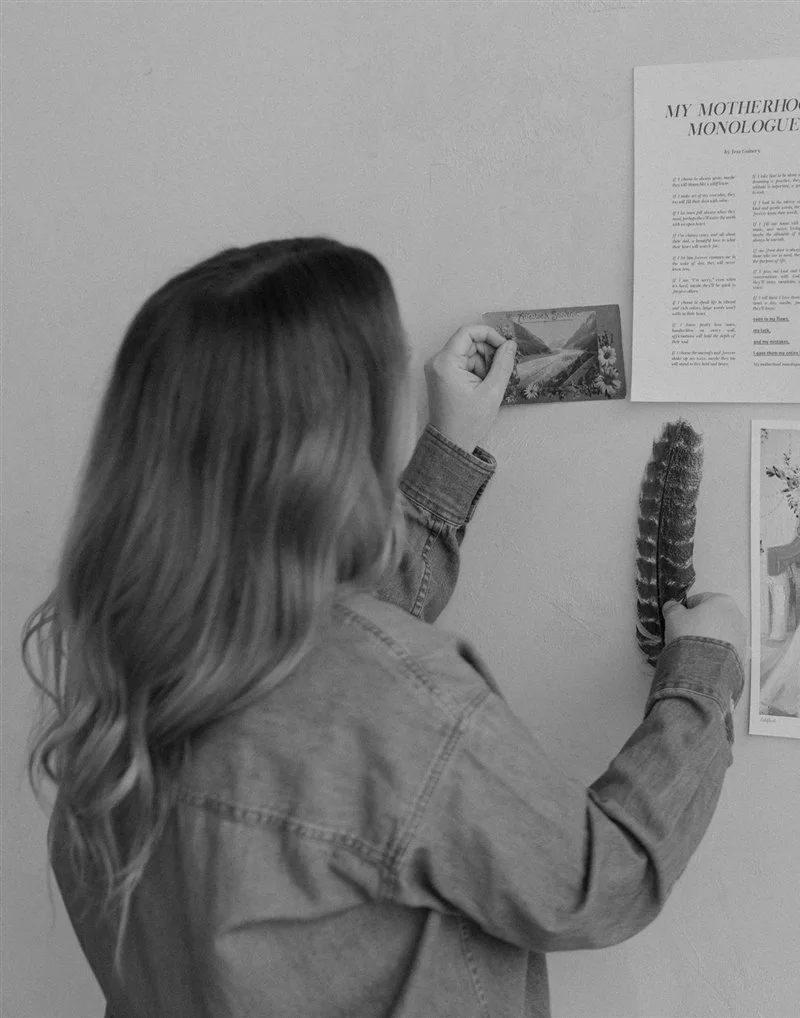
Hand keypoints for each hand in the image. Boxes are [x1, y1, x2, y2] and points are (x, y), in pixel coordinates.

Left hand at [424, 325, 516, 453]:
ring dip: (482, 364)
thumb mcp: (492, 392)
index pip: (467, 332)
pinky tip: (479, 387)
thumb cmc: (467, 422)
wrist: (451, 442)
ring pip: (468, 353)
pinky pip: (463, 363)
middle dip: (487, 354)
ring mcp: (437, 368)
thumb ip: (503, 364)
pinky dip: (475, 370)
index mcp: (445, 363)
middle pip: (468, 342)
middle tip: (496, 373)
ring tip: (485, 386)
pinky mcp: (441, 374)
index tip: (504, 346)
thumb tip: (510, 344)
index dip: (489, 334)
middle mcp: (437, 361)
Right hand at [663, 593, 747, 666]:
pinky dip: (717, 651)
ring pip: (721, 632)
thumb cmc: (691, 637)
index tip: (680, 619)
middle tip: (687, 634)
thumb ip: (673, 608)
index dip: (687, 610)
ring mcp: (742, 636)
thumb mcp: (673, 617)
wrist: (703, 668)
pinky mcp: (743, 654)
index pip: (699, 599)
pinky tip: (705, 657)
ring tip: (696, 648)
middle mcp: (737, 616)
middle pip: (713, 616)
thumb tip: (672, 606)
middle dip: (701, 623)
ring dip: (710, 637)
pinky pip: (727, 648)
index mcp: (722, 601)